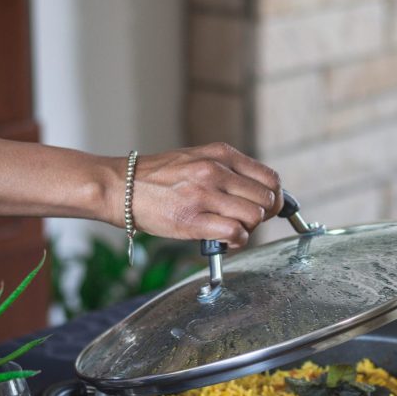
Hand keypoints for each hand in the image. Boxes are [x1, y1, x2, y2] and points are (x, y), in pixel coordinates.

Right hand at [130, 143, 282, 248]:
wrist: (122, 186)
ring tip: (232, 230)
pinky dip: (236, 241)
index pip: (270, 178)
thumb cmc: (158, 176)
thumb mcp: (198, 158)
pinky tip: (225, 240)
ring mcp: (204, 195)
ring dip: (248, 229)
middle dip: (262, 216)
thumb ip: (228, 170)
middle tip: (246, 221)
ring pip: (254, 217)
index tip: (268, 208)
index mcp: (221, 154)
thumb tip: (257, 192)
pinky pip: (234, 233)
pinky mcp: (192, 220)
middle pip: (266, 199)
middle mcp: (216, 171)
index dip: (274, 197)